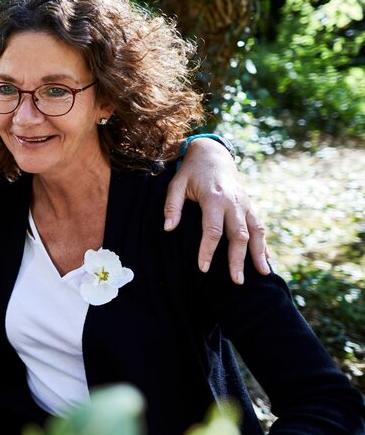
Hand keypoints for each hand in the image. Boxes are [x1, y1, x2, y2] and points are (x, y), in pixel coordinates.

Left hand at [164, 138, 270, 283]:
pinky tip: (266, 260)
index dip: (208, 250)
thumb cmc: (191, 171)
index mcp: (214, 197)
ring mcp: (245, 203)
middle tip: (237, 281)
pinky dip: (264, 243)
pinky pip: (259, 226)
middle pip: (239, 235)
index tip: (203, 268)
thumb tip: (168, 228)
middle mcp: (233, 202)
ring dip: (259, 253)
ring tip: (263, 274)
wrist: (212, 153)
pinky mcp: (250, 205)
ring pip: (256, 231)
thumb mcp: (176, 184)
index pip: (212, 230)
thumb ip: (172, 206)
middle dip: (238, 259)